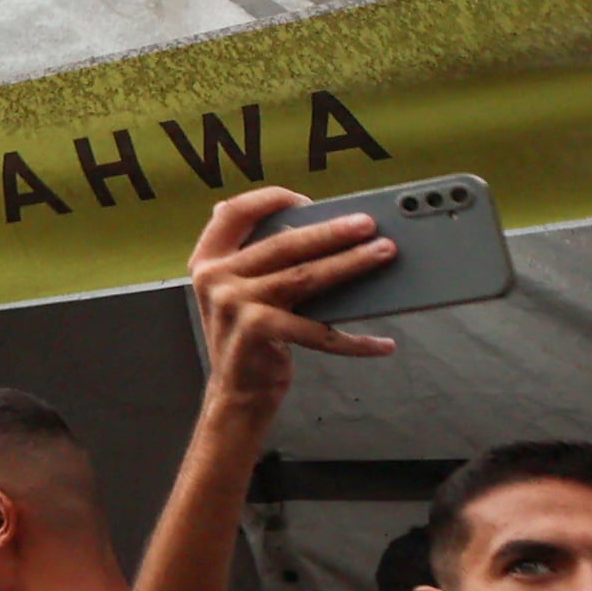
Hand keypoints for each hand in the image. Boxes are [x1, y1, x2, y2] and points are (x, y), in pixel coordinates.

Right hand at [184, 187, 401, 416]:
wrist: (236, 391)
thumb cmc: (250, 335)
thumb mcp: (241, 290)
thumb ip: (258, 259)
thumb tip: (317, 228)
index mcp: (208, 259)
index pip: (234, 212)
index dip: (269, 199)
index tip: (306, 199)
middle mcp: (216, 278)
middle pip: (283, 243)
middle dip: (331, 231)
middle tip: (367, 224)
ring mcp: (234, 305)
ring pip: (304, 277)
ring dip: (350, 264)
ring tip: (382, 254)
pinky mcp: (258, 332)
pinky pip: (317, 330)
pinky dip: (354, 341)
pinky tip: (382, 342)